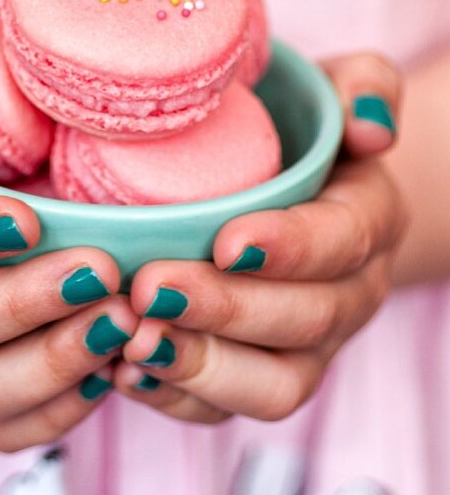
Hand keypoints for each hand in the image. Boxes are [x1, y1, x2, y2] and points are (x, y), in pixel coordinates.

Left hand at [111, 52, 405, 422]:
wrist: (290, 179)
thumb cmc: (300, 124)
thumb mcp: (337, 85)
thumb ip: (364, 86)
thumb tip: (372, 128)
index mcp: (367, 218)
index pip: (343, 242)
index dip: (291, 248)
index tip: (227, 240)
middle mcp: (349, 292)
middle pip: (306, 321)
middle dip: (228, 310)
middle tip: (152, 287)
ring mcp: (307, 344)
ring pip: (274, 385)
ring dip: (202, 367)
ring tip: (134, 340)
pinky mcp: (259, 373)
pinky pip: (227, 408)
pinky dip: (175, 396)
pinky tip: (122, 368)